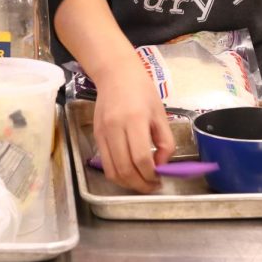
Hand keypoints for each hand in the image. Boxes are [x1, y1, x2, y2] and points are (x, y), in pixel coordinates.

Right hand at [91, 56, 175, 193]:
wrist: (116, 74)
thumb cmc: (142, 91)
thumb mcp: (160, 114)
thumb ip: (165, 142)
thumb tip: (161, 165)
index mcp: (134, 119)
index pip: (141, 157)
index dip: (150, 174)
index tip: (159, 179)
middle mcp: (115, 128)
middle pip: (125, 168)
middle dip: (140, 184)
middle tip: (152, 187)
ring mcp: (102, 133)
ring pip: (112, 170)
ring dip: (127, 183)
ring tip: (141, 183)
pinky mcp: (96, 135)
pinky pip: (105, 163)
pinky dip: (117, 174)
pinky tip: (129, 172)